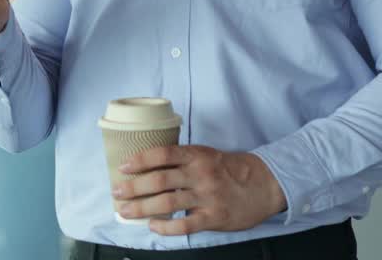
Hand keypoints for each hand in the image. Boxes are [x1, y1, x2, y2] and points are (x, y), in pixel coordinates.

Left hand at [112, 145, 286, 235]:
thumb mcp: (206, 155)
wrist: (264, 184)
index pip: (162, 154)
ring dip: (142, 208)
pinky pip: (184, 224)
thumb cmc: (229, 169)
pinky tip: (154, 226)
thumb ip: (182, 160)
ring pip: (167, 203)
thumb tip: (149, 166)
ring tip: (126, 211)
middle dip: (133, 187)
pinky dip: (166, 227)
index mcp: (197, 155)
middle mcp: (200, 174)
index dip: (140, 160)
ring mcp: (207, 196)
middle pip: (159, 180)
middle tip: (117, 192)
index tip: (123, 167)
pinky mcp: (213, 217)